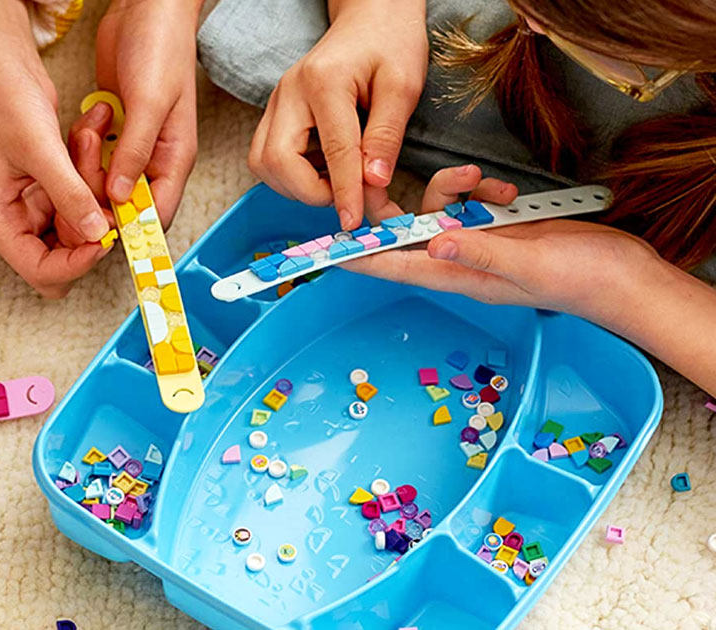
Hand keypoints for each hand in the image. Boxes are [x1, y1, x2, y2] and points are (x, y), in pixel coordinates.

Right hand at [0, 45, 113, 297]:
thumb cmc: (3, 99)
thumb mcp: (40, 149)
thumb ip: (69, 195)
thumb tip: (97, 234)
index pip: (40, 270)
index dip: (76, 262)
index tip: (105, 237)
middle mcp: (12, 220)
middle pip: (59, 261)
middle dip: (87, 234)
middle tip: (103, 201)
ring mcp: (30, 206)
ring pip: (76, 230)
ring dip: (91, 198)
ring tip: (89, 148)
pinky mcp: (47, 189)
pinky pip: (79, 201)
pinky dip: (90, 179)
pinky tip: (88, 141)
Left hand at [77, 0, 199, 227]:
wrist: (146, 8)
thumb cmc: (162, 47)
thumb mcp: (150, 102)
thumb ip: (136, 151)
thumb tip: (121, 197)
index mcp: (175, 158)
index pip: (157, 214)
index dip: (130, 226)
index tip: (99, 224)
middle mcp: (155, 158)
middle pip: (124, 203)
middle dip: (98, 191)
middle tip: (86, 162)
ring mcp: (133, 144)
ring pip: (104, 181)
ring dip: (88, 165)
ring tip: (89, 132)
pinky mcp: (114, 129)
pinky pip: (93, 156)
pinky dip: (83, 146)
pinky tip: (86, 123)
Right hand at [248, 0, 427, 229]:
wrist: (369, 17)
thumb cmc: (390, 43)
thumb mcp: (404, 84)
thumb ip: (386, 136)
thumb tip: (374, 184)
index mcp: (323, 82)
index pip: (333, 151)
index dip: (344, 193)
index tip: (355, 222)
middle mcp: (289, 93)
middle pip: (275, 161)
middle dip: (308, 191)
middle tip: (344, 196)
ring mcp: (277, 102)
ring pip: (263, 163)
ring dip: (296, 185)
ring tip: (335, 180)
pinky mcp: (276, 112)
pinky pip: (268, 156)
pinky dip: (292, 174)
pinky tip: (323, 168)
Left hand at [344, 164, 665, 329]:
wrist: (623, 275)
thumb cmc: (580, 279)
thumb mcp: (528, 264)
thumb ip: (480, 252)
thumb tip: (432, 245)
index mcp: (459, 277)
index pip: (395, 268)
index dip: (359, 259)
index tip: (326, 250)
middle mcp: (460, 261)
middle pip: (407, 233)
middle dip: (400, 204)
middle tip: (399, 178)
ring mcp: (479, 244)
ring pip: (440, 210)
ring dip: (454, 189)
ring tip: (483, 183)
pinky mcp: (498, 227)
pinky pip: (471, 203)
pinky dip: (481, 191)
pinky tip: (506, 193)